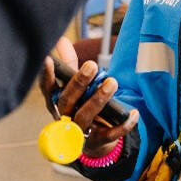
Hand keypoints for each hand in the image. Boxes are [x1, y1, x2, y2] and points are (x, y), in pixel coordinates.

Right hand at [40, 36, 137, 157]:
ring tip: (111, 82)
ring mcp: (80, 131)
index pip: (48, 89)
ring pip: (86, 116)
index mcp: (57, 102)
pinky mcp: (97, 141)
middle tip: (92, 65)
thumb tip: (61, 39)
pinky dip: (123, 125)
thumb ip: (69, 63)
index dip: (46, 76)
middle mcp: (65, 117)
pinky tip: (134, 113)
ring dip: (98, 99)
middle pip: (68, 101)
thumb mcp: (74, 85)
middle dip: (79, 83)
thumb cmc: (80, 106)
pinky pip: (111, 134)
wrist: (92, 140)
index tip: (48, 59)